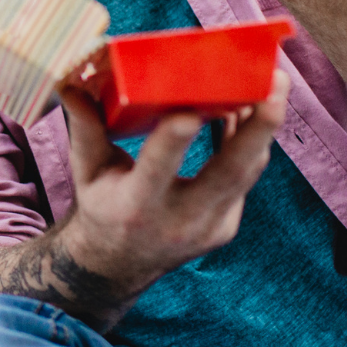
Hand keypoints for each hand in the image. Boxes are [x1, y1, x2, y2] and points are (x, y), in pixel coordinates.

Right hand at [0, 70, 289, 328]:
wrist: (119, 265)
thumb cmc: (101, 206)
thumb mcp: (86, 172)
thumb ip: (84, 128)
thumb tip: (71, 82)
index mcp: (136, 207)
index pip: (157, 171)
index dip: (175, 141)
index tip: (191, 108)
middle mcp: (179, 220)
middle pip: (230, 172)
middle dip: (259, 125)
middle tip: (275, 81)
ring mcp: (210, 225)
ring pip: (247, 170)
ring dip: (263, 125)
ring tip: (272, 81)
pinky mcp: (227, 223)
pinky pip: (244, 175)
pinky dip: (248, 139)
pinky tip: (251, 104)